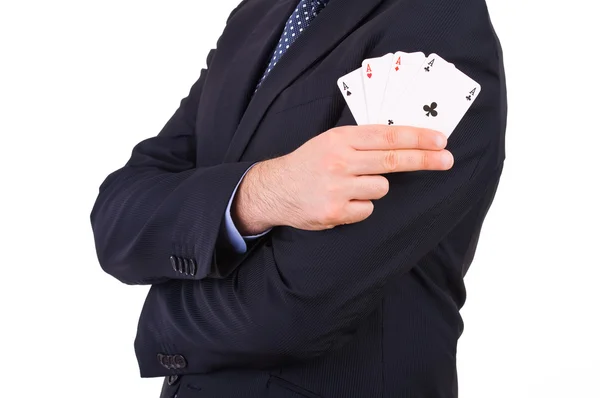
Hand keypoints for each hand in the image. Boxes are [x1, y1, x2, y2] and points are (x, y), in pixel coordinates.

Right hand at [232, 125, 452, 232]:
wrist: (276, 189)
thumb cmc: (309, 163)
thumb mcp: (331, 141)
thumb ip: (361, 140)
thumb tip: (404, 140)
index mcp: (340, 139)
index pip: (387, 135)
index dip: (417, 137)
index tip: (440, 140)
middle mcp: (339, 161)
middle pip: (392, 160)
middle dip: (424, 160)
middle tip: (447, 160)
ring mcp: (337, 188)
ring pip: (381, 188)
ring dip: (374, 188)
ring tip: (350, 186)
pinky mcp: (335, 212)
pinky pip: (367, 210)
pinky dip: (360, 207)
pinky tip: (342, 201)